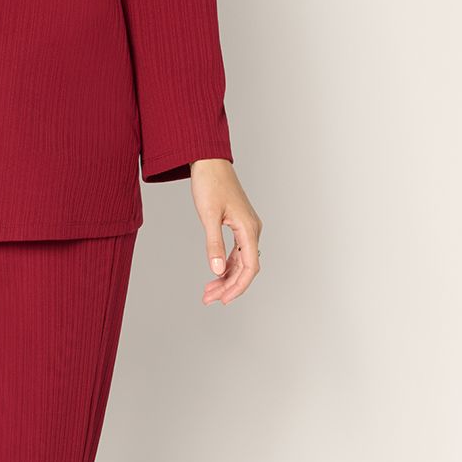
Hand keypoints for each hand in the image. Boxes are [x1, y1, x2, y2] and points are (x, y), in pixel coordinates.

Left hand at [189, 158, 259, 303]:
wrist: (209, 162)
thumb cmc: (210, 184)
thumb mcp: (209, 216)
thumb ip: (214, 244)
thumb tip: (216, 270)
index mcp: (249, 228)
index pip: (250, 267)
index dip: (238, 287)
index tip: (223, 300)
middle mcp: (252, 229)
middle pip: (246, 268)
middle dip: (228, 286)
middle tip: (208, 299)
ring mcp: (247, 227)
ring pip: (241, 261)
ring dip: (226, 278)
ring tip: (208, 291)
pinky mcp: (239, 224)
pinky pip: (237, 252)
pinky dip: (226, 265)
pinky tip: (215, 274)